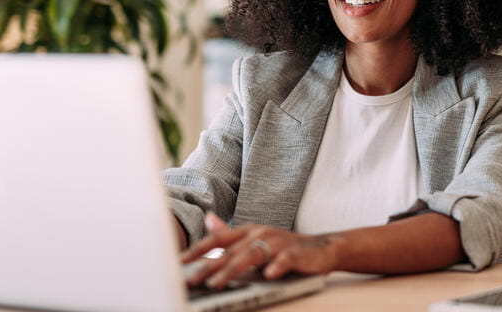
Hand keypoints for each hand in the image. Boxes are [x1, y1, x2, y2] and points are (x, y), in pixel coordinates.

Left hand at [182, 212, 344, 287]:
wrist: (322, 248)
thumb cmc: (284, 247)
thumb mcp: (255, 240)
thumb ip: (230, 234)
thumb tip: (207, 219)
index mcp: (249, 231)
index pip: (218, 239)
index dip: (198, 250)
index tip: (179, 262)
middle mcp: (261, 234)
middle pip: (231, 251)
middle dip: (209, 267)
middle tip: (191, 280)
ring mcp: (279, 242)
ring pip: (252, 255)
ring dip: (233, 269)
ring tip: (217, 283)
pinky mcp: (297, 252)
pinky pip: (285, 259)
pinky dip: (276, 266)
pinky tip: (268, 275)